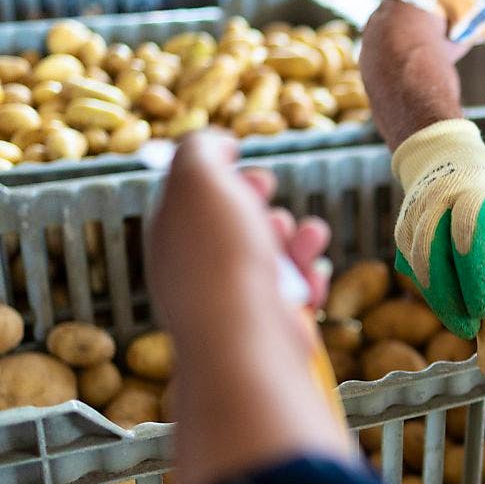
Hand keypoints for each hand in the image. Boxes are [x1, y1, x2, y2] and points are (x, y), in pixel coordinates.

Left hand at [149, 133, 329, 330]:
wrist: (247, 339)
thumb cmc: (220, 258)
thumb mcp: (199, 180)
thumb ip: (200, 149)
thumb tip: (217, 144)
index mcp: (171, 237)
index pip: (189, 199)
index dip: (218, 175)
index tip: (242, 164)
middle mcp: (197, 272)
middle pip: (232, 226)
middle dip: (259, 204)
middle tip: (268, 195)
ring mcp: (234, 302)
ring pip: (271, 257)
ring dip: (295, 238)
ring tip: (309, 235)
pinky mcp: (269, 325)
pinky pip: (295, 292)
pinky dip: (308, 278)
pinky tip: (313, 273)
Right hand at [392, 120, 484, 338]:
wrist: (444, 157)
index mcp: (473, 193)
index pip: (469, 234)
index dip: (475, 275)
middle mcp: (437, 202)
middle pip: (435, 255)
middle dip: (451, 298)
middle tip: (472, 330)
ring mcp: (414, 216)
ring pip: (419, 265)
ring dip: (439, 300)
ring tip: (463, 326)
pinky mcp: (401, 231)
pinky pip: (412, 268)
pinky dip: (430, 292)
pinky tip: (449, 310)